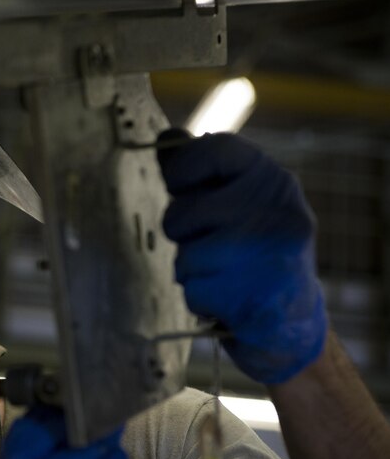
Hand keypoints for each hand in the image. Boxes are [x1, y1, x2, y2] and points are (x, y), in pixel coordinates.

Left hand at [156, 129, 327, 383]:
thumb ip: (202, 174)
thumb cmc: (254, 253)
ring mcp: (272, 258)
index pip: (214, 149)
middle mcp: (278, 213)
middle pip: (183, 213)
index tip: (178, 186)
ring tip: (222, 276)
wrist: (294, 320)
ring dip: (192, 273)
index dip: (182, 168)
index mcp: (273, 181)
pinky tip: (227, 301)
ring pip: (186, 258)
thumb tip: (165, 138)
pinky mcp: (260, 299)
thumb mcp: (238, 204)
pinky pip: (195, 292)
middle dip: (184, 236)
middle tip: (213, 248)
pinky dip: (201, 301)